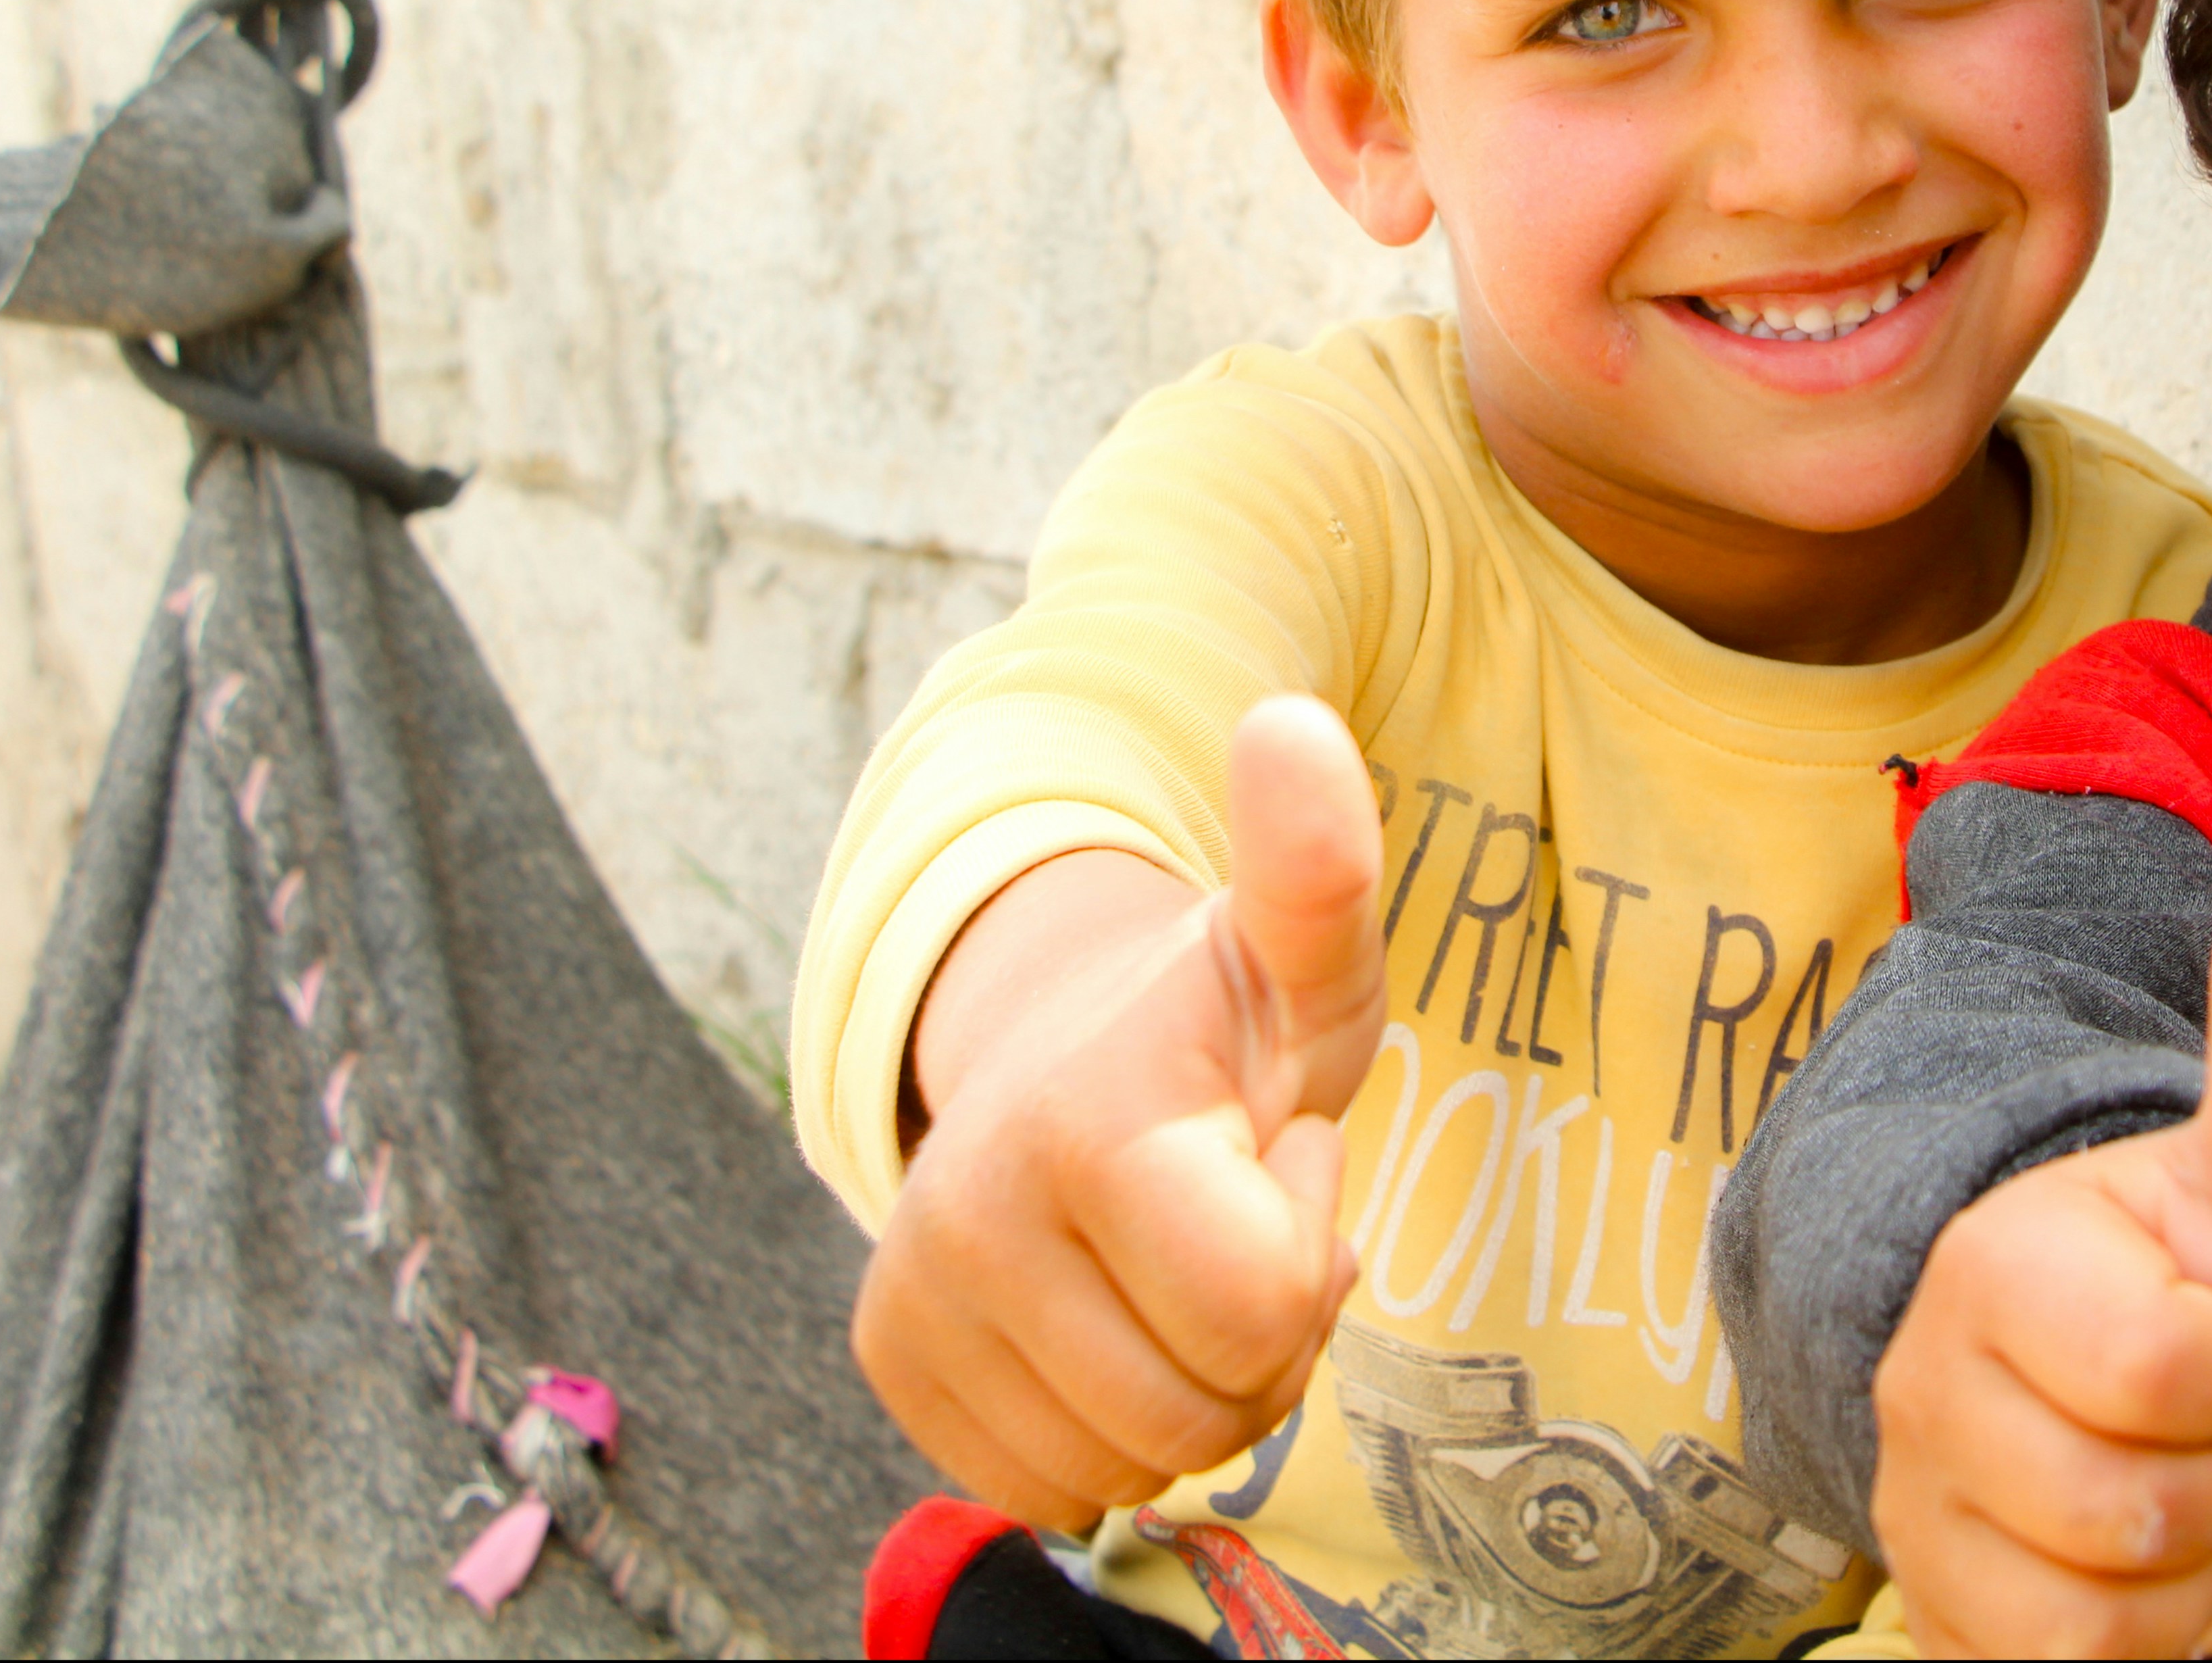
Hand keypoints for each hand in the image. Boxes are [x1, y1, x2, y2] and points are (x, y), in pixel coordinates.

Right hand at [853, 696, 1391, 1531]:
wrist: (1065, 1041)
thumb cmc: (1215, 1020)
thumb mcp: (1300, 953)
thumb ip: (1318, 867)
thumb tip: (1292, 724)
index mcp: (1086, 1125)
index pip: (1261, 1306)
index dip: (1307, 1242)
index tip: (1278, 1153)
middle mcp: (970, 1221)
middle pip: (1205, 1408)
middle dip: (1259, 1329)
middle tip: (1235, 1217)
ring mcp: (916, 1300)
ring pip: (1130, 1465)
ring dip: (1191, 1386)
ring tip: (1176, 1265)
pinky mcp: (893, 1365)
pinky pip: (1053, 1487)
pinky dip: (1107, 1430)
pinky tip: (1111, 1321)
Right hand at [1872, 870, 2211, 1657]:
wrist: (2194, 1417)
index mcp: (1999, 1255)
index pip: (2169, 1370)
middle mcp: (1925, 1376)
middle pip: (2131, 1512)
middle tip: (2206, 1417)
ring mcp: (1918, 1503)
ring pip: (2094, 1613)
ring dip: (2184, 1573)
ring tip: (2173, 1485)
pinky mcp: (1933, 1616)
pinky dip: (2135, 1647)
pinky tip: (2130, 1570)